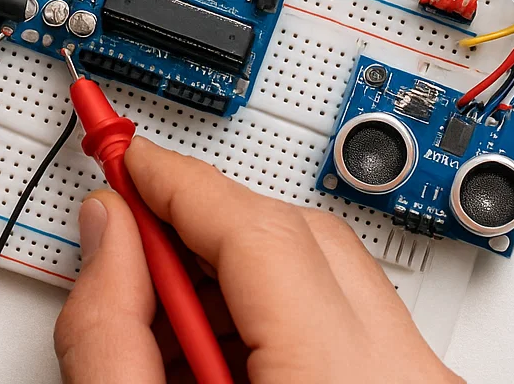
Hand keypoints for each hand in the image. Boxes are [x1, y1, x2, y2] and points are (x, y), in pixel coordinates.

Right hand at [54, 137, 461, 382]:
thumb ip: (111, 334)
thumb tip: (108, 232)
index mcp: (341, 382)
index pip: (255, 229)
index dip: (173, 180)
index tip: (120, 153)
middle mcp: (404, 378)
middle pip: (297, 236)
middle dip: (198, 226)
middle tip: (125, 236)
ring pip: (325, 274)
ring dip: (234, 278)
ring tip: (168, 333)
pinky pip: (350, 323)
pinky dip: (276, 320)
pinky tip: (219, 359)